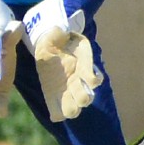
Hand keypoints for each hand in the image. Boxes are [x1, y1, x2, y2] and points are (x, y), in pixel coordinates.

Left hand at [23, 0, 102, 122]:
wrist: (49, 46)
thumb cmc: (56, 39)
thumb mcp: (56, 34)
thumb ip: (57, 33)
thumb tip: (59, 31)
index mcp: (82, 66)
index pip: (94, 78)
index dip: (92, 80)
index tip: (86, 77)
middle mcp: (79, 80)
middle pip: (87, 98)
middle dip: (82, 98)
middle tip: (74, 92)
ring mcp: (68, 90)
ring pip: (76, 108)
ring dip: (72, 108)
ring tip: (65, 106)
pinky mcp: (54, 96)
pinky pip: (59, 111)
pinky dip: (57, 114)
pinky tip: (54, 113)